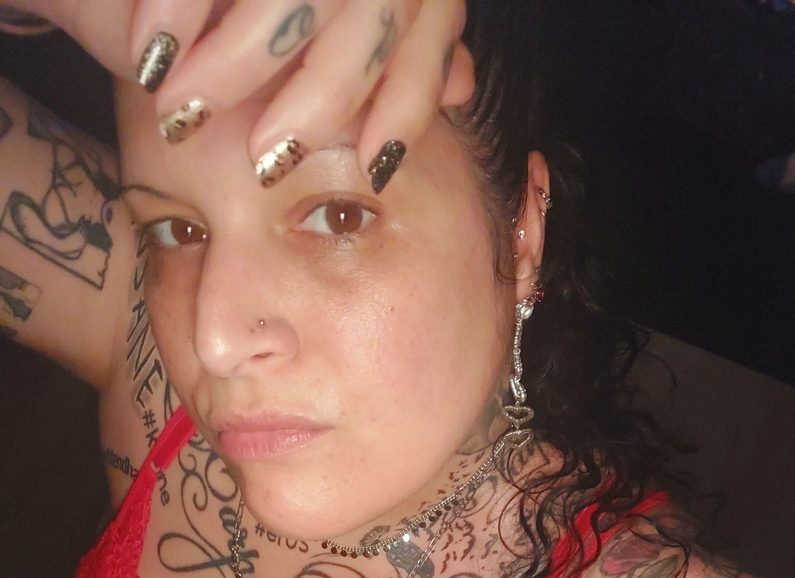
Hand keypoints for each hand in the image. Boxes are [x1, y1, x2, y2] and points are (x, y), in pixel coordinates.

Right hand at [129, 0, 474, 190]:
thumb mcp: (330, 21)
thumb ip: (397, 52)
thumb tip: (464, 85)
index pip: (428, 29)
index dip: (408, 103)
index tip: (374, 166)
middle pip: (372, 15)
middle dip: (319, 102)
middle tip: (264, 163)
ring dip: (234, 66)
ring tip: (182, 112)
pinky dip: (174, 13)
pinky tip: (151, 60)